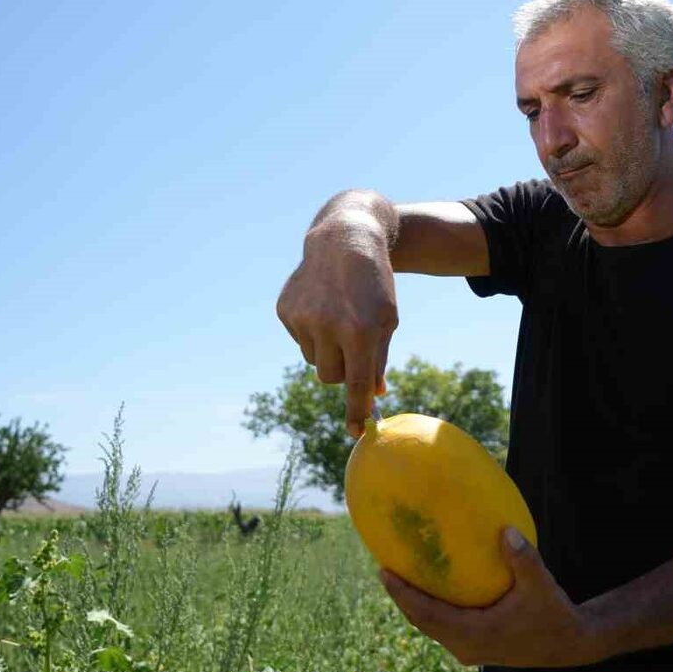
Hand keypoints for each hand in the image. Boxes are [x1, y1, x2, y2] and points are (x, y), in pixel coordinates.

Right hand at [275, 221, 397, 437]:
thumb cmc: (374, 285)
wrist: (346, 239)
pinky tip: (322, 305)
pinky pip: (299, 340)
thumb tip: (373, 396)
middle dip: (343, 371)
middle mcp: (327, 326)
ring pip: (314, 360)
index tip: (356, 432)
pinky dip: (312, 331)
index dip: (356, 411)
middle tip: (353, 346)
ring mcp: (302, 318)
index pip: (356, 384)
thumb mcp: (387, 320)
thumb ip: (378, 359)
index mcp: (360, 331)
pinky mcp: (285, 310)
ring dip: (327, 350)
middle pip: (331, 377)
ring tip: (338, 318)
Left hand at [379, 527, 600, 667]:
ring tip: (399, 576)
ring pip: (431, 627)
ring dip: (414, 604)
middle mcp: (466, 647)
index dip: (403, 596)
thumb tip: (505, 531)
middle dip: (401, 597)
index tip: (383, 573)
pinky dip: (431, 608)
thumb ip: (523, 559)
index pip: (427, 615)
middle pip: (422, 622)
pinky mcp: (475, 647)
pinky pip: (444, 627)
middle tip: (383, 569)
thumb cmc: (554, 614)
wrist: (569, 645)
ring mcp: (470, 650)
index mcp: (475, 635)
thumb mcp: (540, 585)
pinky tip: (431, 587)